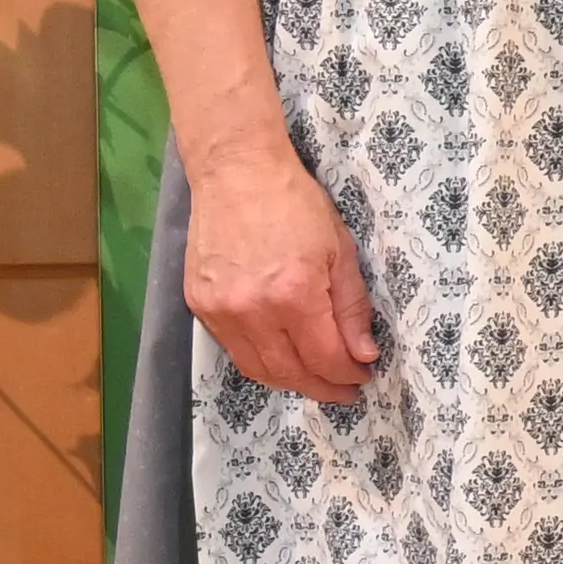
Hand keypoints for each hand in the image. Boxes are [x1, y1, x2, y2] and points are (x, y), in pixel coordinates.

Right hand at [182, 140, 377, 401]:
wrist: (237, 173)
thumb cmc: (296, 204)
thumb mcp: (340, 250)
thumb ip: (352, 307)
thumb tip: (363, 354)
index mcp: (294, 295)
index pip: (324, 358)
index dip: (347, 375)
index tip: (364, 377)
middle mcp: (251, 311)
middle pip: (289, 372)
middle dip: (322, 387)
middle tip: (345, 390)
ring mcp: (219, 311)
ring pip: (257, 368)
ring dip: (290, 381)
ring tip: (316, 380)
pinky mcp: (198, 305)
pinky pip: (233, 350)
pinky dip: (261, 361)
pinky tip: (282, 357)